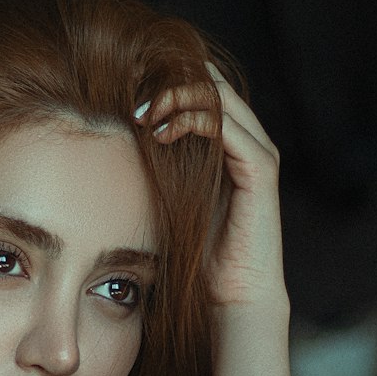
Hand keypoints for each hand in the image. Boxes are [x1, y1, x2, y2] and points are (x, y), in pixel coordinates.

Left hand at [139, 64, 286, 311]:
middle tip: (131, 91)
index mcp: (228, 143)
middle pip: (212, 86)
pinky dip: (196, 122)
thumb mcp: (169, 199)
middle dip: (170, 82)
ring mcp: (258, 152)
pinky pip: (229, 131)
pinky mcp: (261, 171)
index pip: (203, 91)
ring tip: (142, 110)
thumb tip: (115, 146)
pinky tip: (163, 131)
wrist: (231, 294)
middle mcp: (248, 140)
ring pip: (221, 100)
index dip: (167, 80)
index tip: (125, 86)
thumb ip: (157, 167)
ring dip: (179, 97)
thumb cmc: (198, 253)